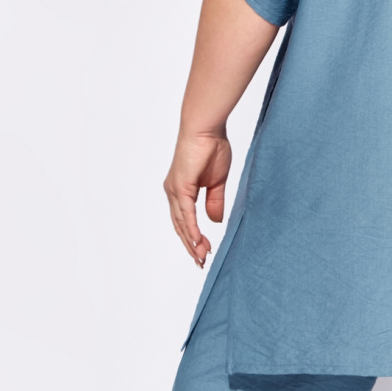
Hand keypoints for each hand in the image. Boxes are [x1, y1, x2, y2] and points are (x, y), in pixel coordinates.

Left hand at [164, 132, 231, 266]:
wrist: (206, 128)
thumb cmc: (212, 147)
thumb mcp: (217, 181)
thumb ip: (214, 201)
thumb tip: (214, 221)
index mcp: (181, 190)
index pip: (185, 220)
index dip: (193, 237)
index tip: (204, 251)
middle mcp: (174, 192)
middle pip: (180, 226)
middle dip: (191, 246)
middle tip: (201, 262)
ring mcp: (175, 190)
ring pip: (181, 224)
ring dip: (191, 242)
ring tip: (201, 257)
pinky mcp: (180, 186)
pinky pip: (185, 214)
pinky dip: (191, 229)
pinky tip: (197, 242)